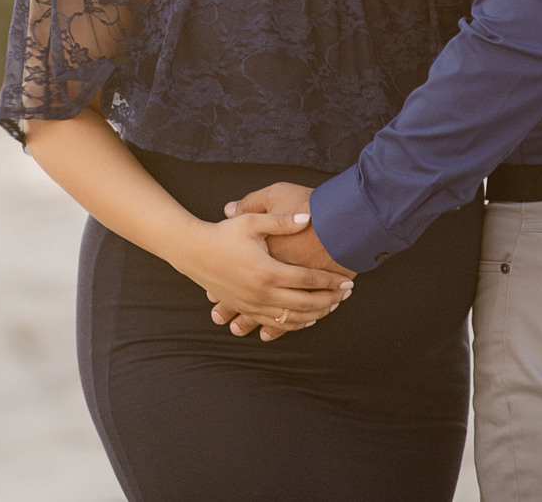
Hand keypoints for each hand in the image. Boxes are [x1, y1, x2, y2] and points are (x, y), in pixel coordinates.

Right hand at [209, 182, 351, 337]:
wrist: (194, 251)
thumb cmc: (223, 233)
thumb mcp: (252, 222)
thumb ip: (282, 221)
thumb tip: (307, 216)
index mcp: (267, 271)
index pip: (307, 280)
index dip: (330, 281)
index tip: (347, 280)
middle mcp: (262, 292)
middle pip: (305, 303)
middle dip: (329, 299)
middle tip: (346, 294)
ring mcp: (254, 305)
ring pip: (293, 318)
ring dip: (316, 314)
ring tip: (332, 306)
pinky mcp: (246, 309)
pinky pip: (276, 324)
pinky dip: (295, 325)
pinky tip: (307, 319)